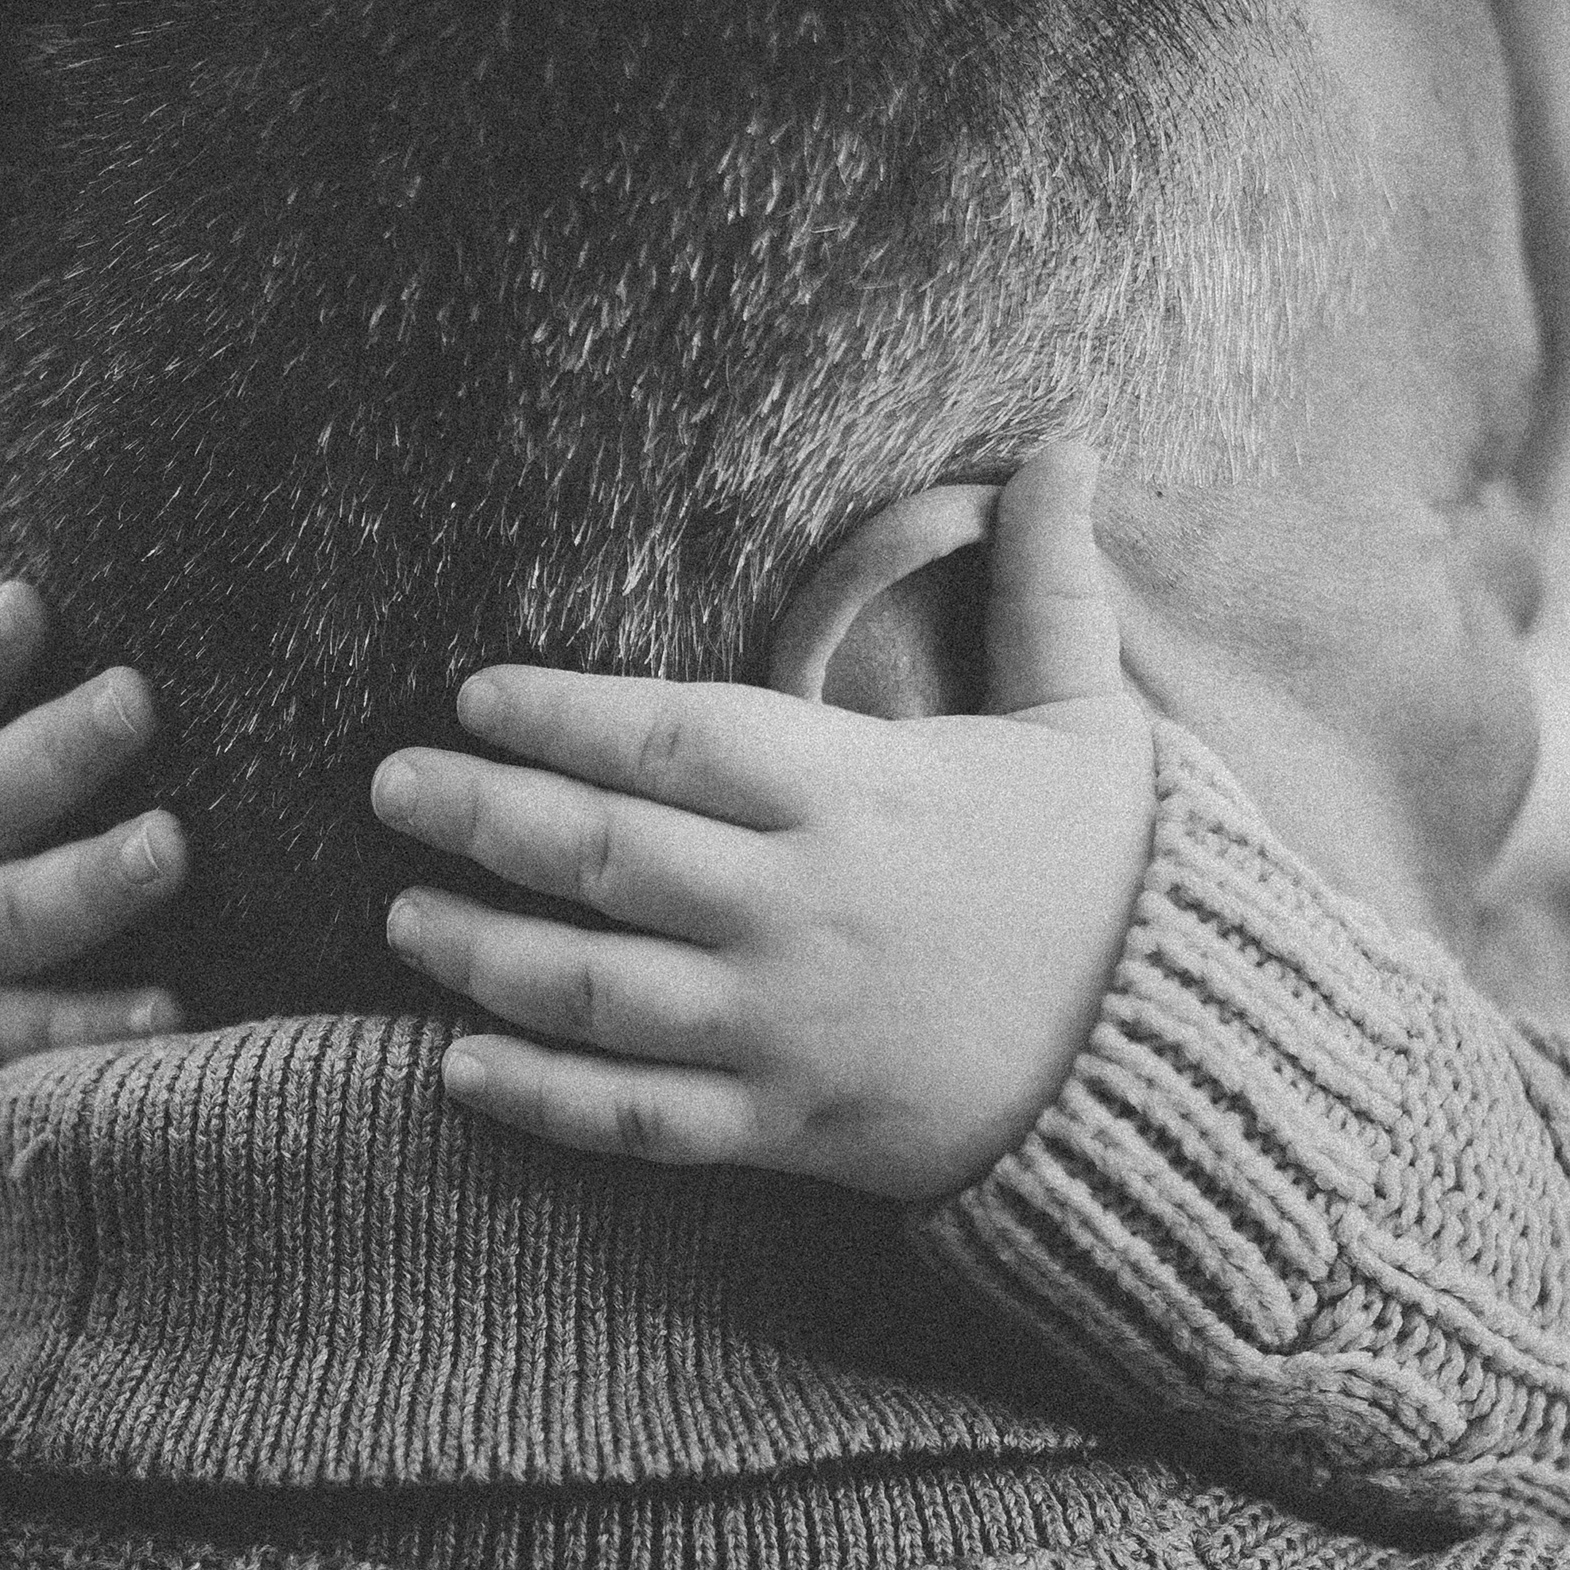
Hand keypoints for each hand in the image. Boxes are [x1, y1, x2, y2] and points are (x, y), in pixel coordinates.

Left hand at [370, 446, 1152, 1200]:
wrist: (1181, 1071)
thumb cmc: (1126, 884)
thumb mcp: (1094, 722)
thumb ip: (1052, 584)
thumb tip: (1072, 438)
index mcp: (860, 795)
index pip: (672, 737)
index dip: (559, 714)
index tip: (475, 695)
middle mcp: (800, 909)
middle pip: (600, 855)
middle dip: (477, 816)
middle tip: (389, 786)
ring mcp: (784, 1029)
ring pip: (592, 990)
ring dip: (479, 951)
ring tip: (403, 913)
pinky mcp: (788, 1131)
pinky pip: (636, 1121)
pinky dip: (540, 1100)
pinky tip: (457, 1069)